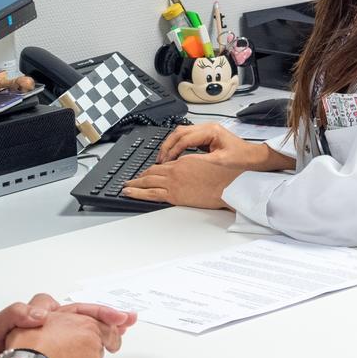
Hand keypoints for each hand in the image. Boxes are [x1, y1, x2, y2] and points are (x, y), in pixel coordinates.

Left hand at [0, 293, 135, 357]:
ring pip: (81, 332)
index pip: (78, 308)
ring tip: (120, 335)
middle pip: (85, 317)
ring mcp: (44, 337)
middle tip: (130, 321)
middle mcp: (45, 322)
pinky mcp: (40, 353)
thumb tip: (38, 314)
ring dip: (101, 332)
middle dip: (109, 319)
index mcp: (40, 312)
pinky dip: (86, 350)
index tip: (119, 318)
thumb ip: (17, 315)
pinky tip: (95, 356)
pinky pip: (70, 350)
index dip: (101, 312)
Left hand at [124, 154, 240, 207]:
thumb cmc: (223, 177)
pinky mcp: (174, 195)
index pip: (162, 165)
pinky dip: (137, 192)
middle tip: (131, 179)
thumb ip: (193, 165)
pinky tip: (129, 192)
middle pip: (151, 172)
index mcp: (183, 162)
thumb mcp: (206, 164)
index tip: (146, 172)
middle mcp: (175, 171)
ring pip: (147, 181)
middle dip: (139, 176)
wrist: (230, 187)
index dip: (151, 169)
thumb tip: (185, 169)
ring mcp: (173, 183)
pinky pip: (150, 194)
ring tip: (126, 186)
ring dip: (134, 183)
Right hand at [157, 123, 270, 169]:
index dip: (173, 150)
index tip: (167, 162)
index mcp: (211, 131)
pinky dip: (177, 146)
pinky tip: (174, 156)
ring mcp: (206, 131)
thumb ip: (200, 160)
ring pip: (181, 134)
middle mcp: (207, 127)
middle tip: (161, 160)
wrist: (254, 158)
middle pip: (179, 132)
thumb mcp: (220, 162)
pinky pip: (186, 138)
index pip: (184, 138)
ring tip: (164, 158)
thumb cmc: (243, 159)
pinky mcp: (205, 137)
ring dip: (171, 145)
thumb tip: (181, 163)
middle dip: (168, 146)